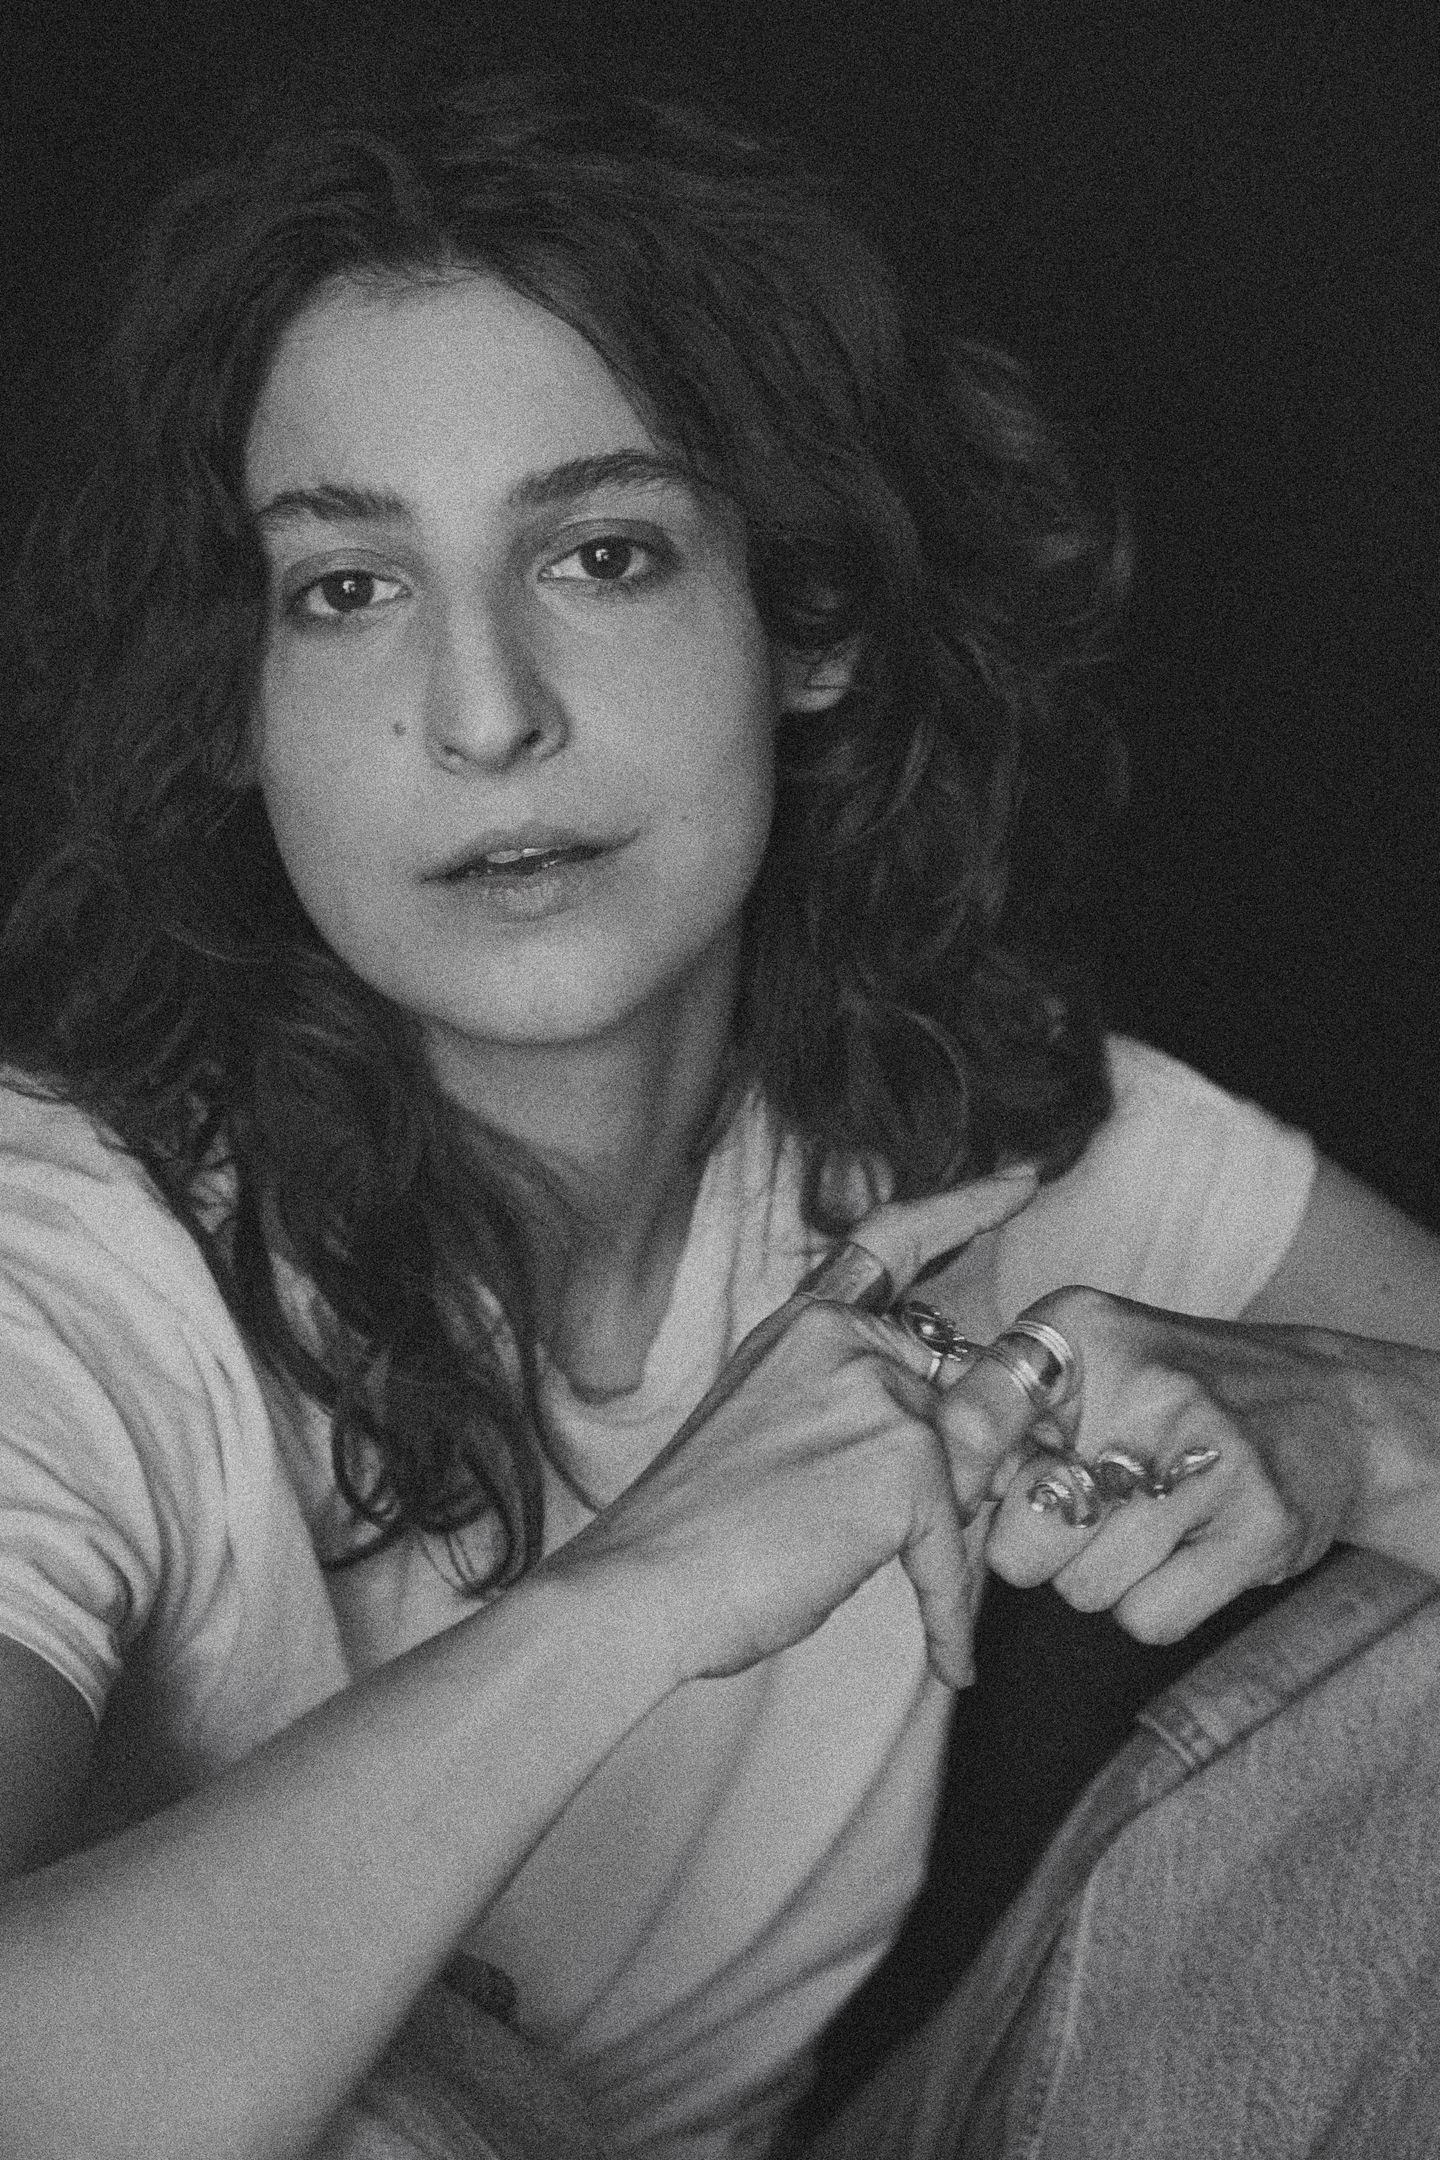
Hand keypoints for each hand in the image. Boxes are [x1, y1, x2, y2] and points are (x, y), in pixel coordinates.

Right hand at [547, 1171, 1037, 1691]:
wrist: (639, 1583)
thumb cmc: (695, 1530)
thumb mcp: (772, 1426)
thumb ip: (852, 1403)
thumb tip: (948, 1440)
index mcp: (806, 1323)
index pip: (896, 1241)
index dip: (966, 1205)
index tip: (1024, 1181)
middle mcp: (848, 1340)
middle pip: (966, 1390)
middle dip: (959, 1465)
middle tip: (881, 1529)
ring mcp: (881, 1396)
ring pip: (976, 1469)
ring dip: (941, 1535)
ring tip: (869, 1575)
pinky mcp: (907, 1466)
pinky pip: (959, 1554)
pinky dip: (950, 1618)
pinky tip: (948, 1659)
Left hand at [934, 1288, 1379, 1642]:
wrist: (1324, 1407)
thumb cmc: (1168, 1391)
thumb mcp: (1082, 1356)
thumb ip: (995, 1405)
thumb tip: (931, 1490)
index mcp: (1082, 1330)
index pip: (977, 1415)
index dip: (952, 1476)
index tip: (949, 1501)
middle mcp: (1151, 1386)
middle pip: (1022, 1535)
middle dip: (1035, 1544)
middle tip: (1081, 1511)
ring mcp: (1213, 1458)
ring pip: (1083, 1587)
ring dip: (1098, 1574)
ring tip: (1142, 1523)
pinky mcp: (1261, 1526)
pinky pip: (1148, 1617)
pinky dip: (1151, 1603)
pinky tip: (1181, 1552)